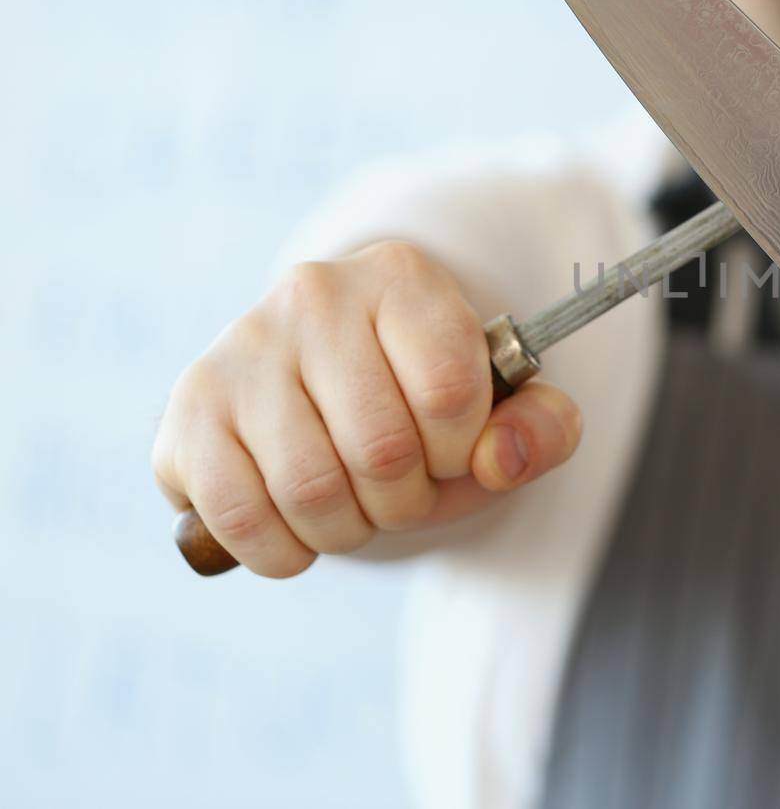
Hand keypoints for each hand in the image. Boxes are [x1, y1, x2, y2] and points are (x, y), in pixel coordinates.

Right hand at [151, 240, 582, 577]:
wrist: (323, 384)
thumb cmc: (421, 400)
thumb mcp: (500, 407)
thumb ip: (540, 429)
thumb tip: (500, 459)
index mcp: (403, 278)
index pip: (451, 392)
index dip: (461, 451)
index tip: (451, 448)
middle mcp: (316, 294)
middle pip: (382, 451)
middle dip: (405, 501)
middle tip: (398, 489)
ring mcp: (242, 347)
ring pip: (311, 490)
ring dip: (347, 530)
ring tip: (352, 505)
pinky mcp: (189, 408)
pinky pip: (241, 517)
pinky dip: (283, 551)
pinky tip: (297, 527)